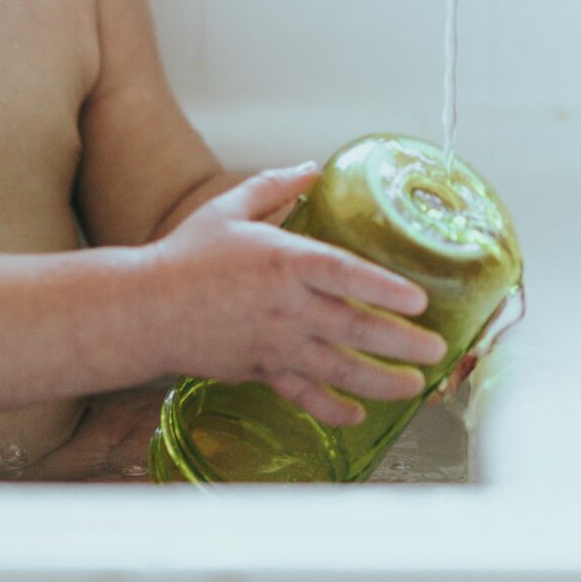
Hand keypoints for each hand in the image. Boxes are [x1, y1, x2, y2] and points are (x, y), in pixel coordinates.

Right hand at [141, 164, 447, 427]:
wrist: (144, 309)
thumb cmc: (186, 256)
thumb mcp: (231, 208)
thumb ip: (276, 187)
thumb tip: (311, 168)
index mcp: (283, 260)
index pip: (346, 274)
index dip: (386, 288)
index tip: (419, 300)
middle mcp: (285, 306)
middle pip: (355, 327)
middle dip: (401, 342)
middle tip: (436, 350)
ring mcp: (274, 343)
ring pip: (338, 369)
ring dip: (381, 381)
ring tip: (414, 387)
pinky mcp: (259, 370)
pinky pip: (302, 394)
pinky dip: (331, 408)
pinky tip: (357, 413)